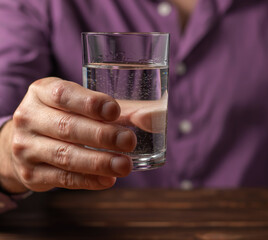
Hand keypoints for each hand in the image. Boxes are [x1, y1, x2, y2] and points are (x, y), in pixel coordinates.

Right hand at [0, 77, 136, 192]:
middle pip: (67, 127)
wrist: (27, 142)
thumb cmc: (66, 116)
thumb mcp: (83, 104)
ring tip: (125, 166)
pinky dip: (88, 180)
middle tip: (129, 141)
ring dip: (98, 162)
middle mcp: (28, 117)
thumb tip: (152, 118)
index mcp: (42, 92)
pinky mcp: (30, 174)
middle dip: (102, 136)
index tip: (115, 111)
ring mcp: (25, 147)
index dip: (90, 103)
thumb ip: (119, 110)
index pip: (63, 94)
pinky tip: (108, 180)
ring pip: (65, 156)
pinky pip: (62, 179)